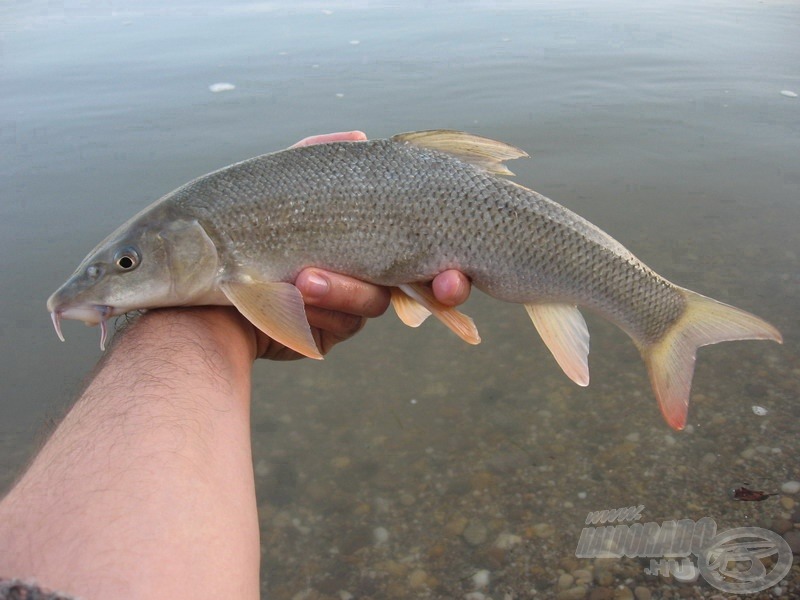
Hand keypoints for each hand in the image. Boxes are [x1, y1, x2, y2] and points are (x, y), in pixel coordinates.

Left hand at [253, 131, 471, 359]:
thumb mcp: (279, 180)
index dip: (445, 247)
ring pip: (378, 300)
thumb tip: (363, 136)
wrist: (198, 285)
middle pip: (417, 279)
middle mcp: (361, 266)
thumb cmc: (238, 227)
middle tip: (448, 283)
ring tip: (306, 280)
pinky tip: (294, 297)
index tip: (461, 257)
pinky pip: (346, 322)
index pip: (415, 236)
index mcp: (359, 232)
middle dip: (440, 285)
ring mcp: (347, 301)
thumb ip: (318, 154)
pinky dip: (325, 307)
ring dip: (349, 289)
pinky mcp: (328, 329)